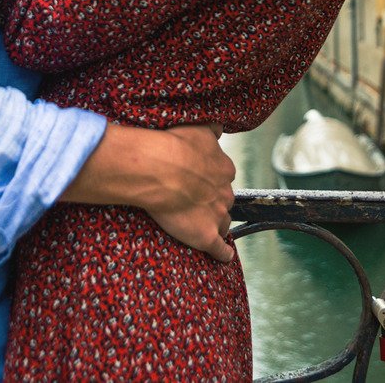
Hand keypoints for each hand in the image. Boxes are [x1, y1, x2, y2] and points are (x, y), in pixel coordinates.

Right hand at [143, 125, 237, 262]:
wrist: (159, 169)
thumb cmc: (174, 146)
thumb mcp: (198, 128)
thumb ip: (211, 130)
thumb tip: (218, 127)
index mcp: (224, 168)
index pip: (223, 177)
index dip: (211, 180)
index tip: (200, 180)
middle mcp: (225, 192)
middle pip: (224, 200)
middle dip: (213, 201)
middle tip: (194, 200)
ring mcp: (217, 215)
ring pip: (223, 223)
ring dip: (216, 224)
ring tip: (203, 226)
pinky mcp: (206, 236)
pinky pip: (219, 249)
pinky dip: (223, 254)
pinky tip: (223, 256)